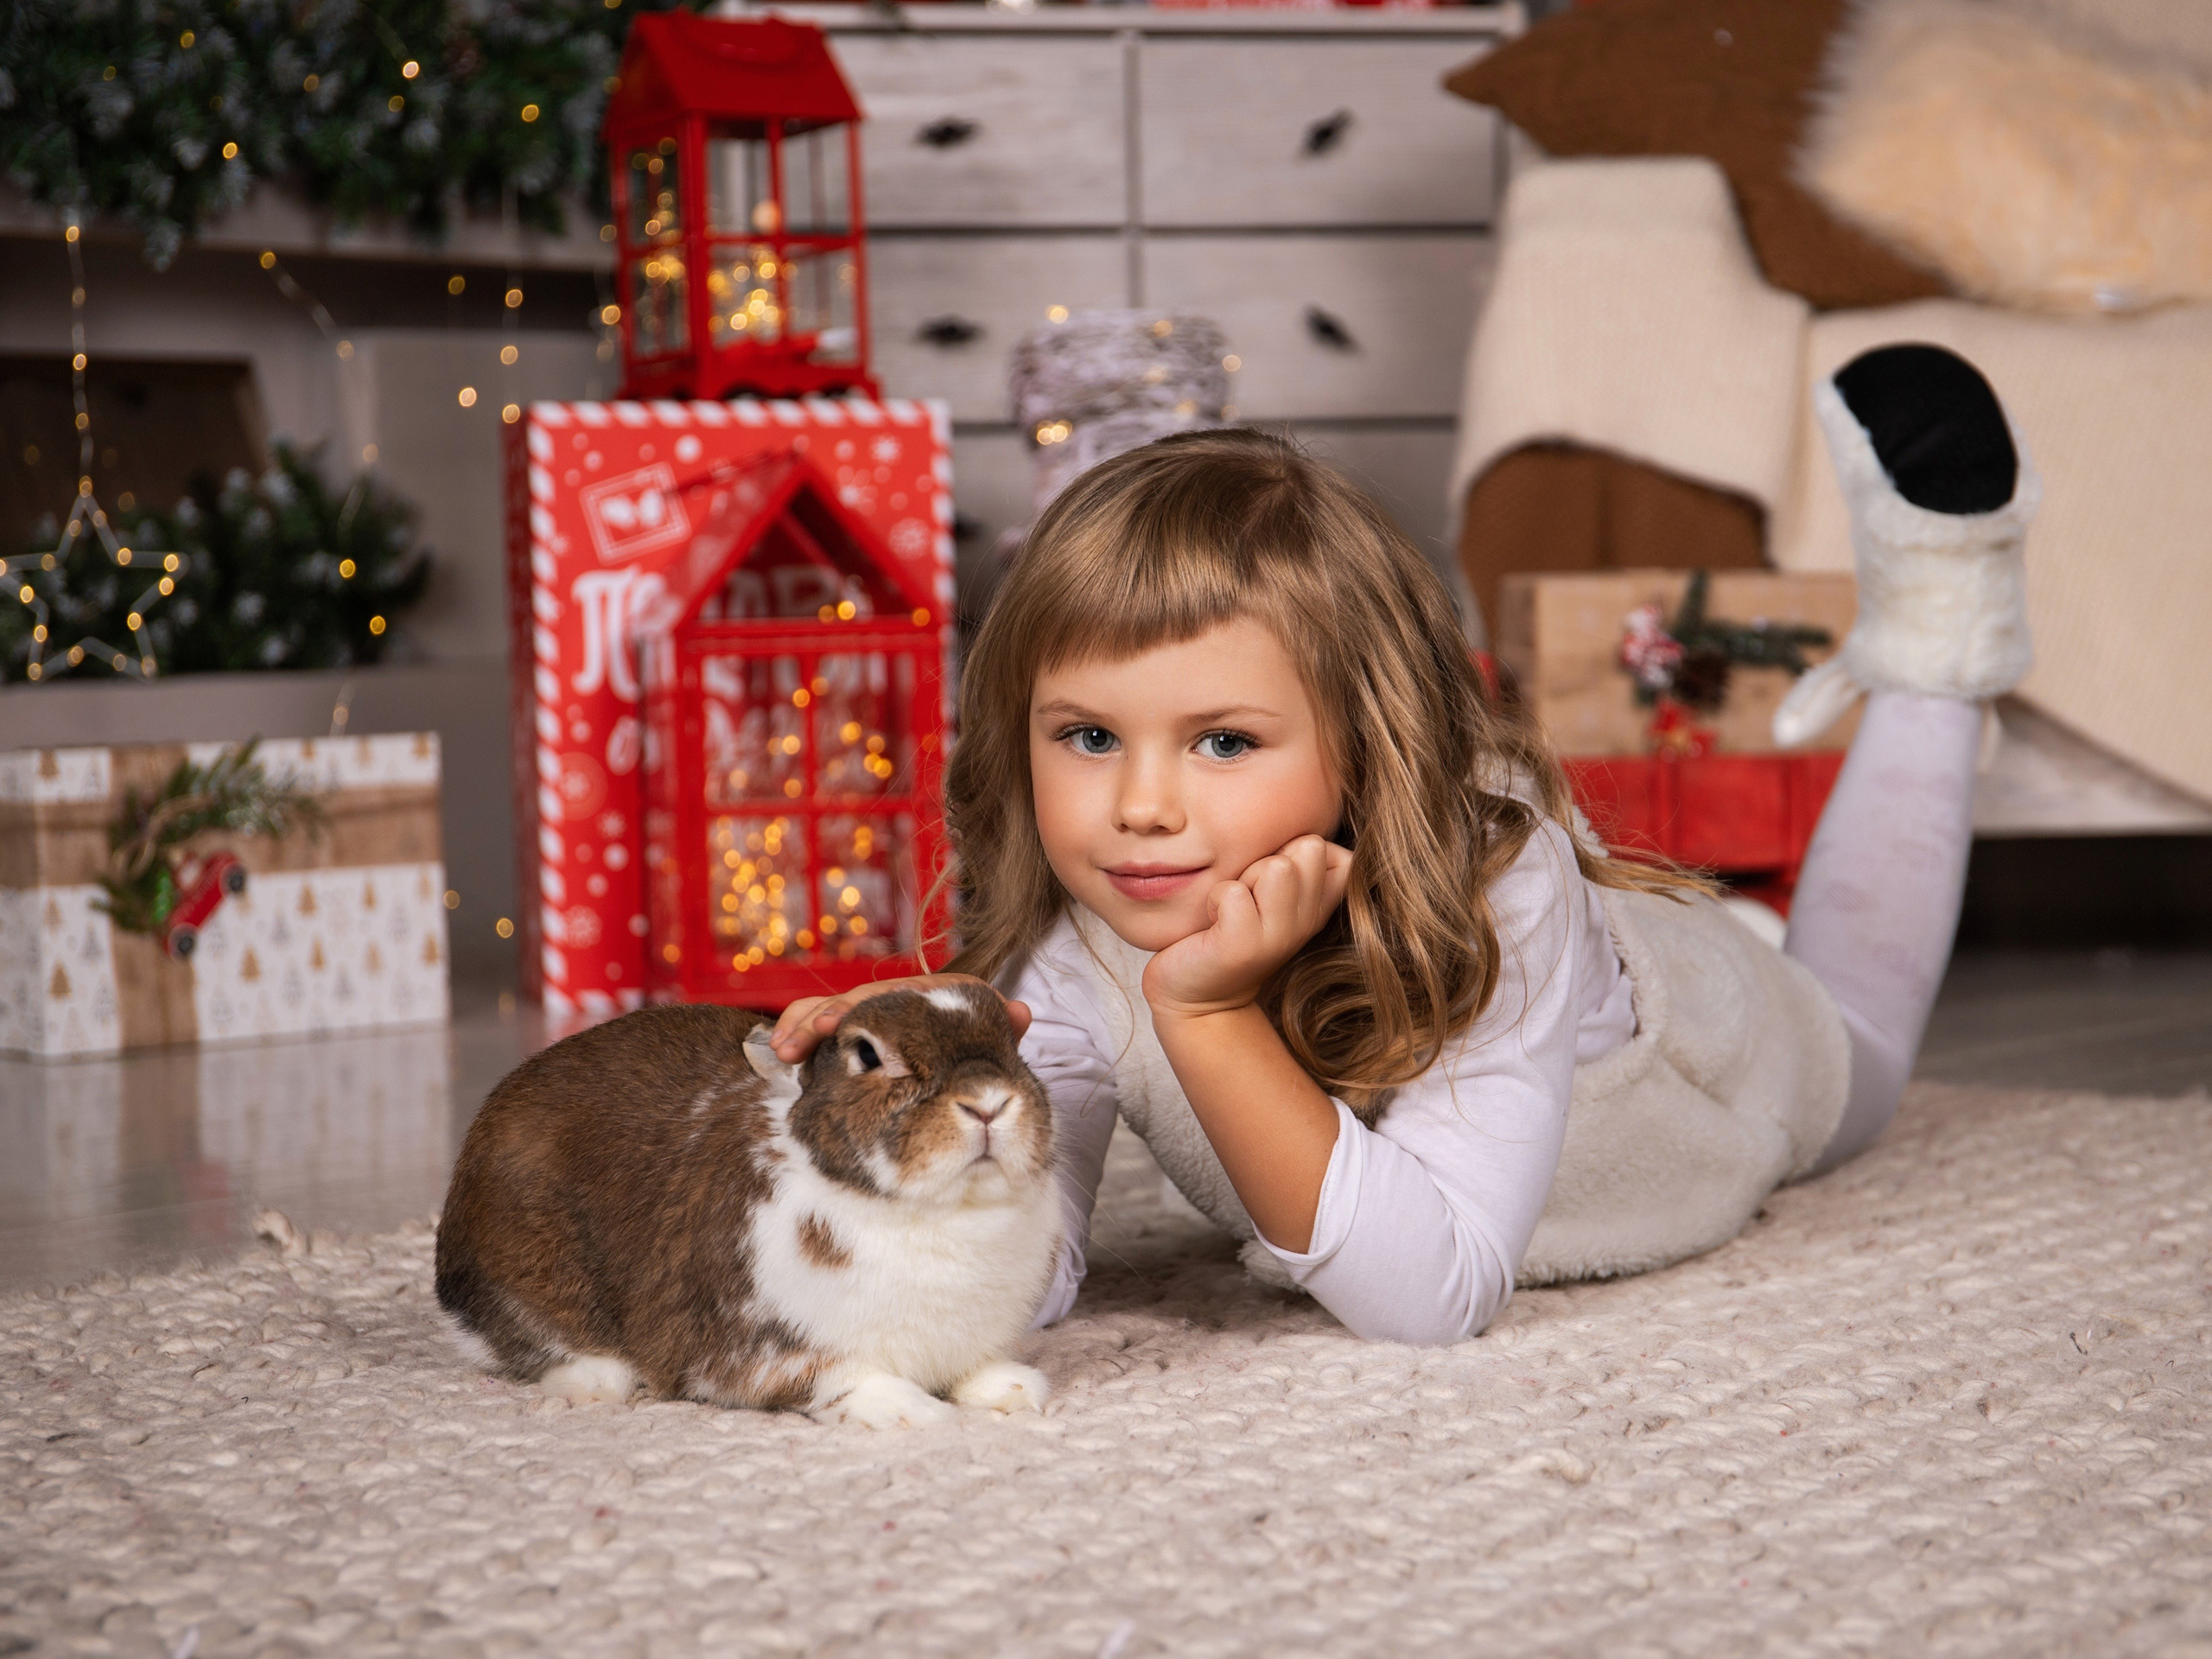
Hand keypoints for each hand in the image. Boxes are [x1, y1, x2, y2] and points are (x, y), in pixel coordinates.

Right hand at [768, 974, 1030, 1062]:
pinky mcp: (858, 1032)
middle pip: (848, 1002)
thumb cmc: (981, 1035)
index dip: (855, 1009)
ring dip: (802, 1027)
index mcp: (923, 993)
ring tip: (780, 1052)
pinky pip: (824, 1028)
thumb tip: (1022, 1013)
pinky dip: (803, 1035)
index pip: (883, 996)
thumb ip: (999, 1024)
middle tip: (791, 1045)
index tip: (832, 1024)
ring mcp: (873, 1012)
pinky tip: (781, 1054)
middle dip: (816, 1019)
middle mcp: (894, 996)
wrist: (975, 1039)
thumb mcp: (990, 1031)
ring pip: (829, 1011)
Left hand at [1140, 834, 1352, 1021]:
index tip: (1273, 882)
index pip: (1342, 852)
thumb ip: (1293, 858)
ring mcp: (1279, 936)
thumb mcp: (1270, 890)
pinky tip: (1211, 922)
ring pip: (1277, 867)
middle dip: (1268, 858)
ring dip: (1243, 877)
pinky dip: (1213, 899)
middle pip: (1308, 847)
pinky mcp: (1243, 947)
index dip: (1301, 851)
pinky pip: (1232, 892)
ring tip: (1231, 905)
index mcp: (1319, 903)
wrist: (1196, 991)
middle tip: (1247, 893)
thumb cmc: (1230, 926)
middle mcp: (1308, 920)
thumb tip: (1308, 830)